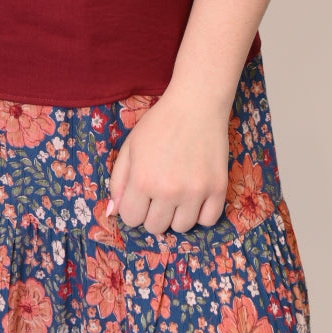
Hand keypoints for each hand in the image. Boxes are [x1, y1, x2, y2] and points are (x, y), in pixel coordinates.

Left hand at [106, 84, 229, 236]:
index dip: (133, 208)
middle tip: (159, 194)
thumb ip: (118, 181)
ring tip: (178, 194)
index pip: (131, 218)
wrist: (196, 105)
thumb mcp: (130, 147)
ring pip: (181, 228)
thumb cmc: (160, 124)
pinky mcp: (218, 188)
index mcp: (143, 180)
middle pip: (155, 227)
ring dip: (177, 215)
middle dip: (153, 214)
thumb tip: (114, 212)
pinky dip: (201, 213)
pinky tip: (196, 196)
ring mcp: (195, 191)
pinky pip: (208, 221)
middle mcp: (168, 190)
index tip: (140, 196)